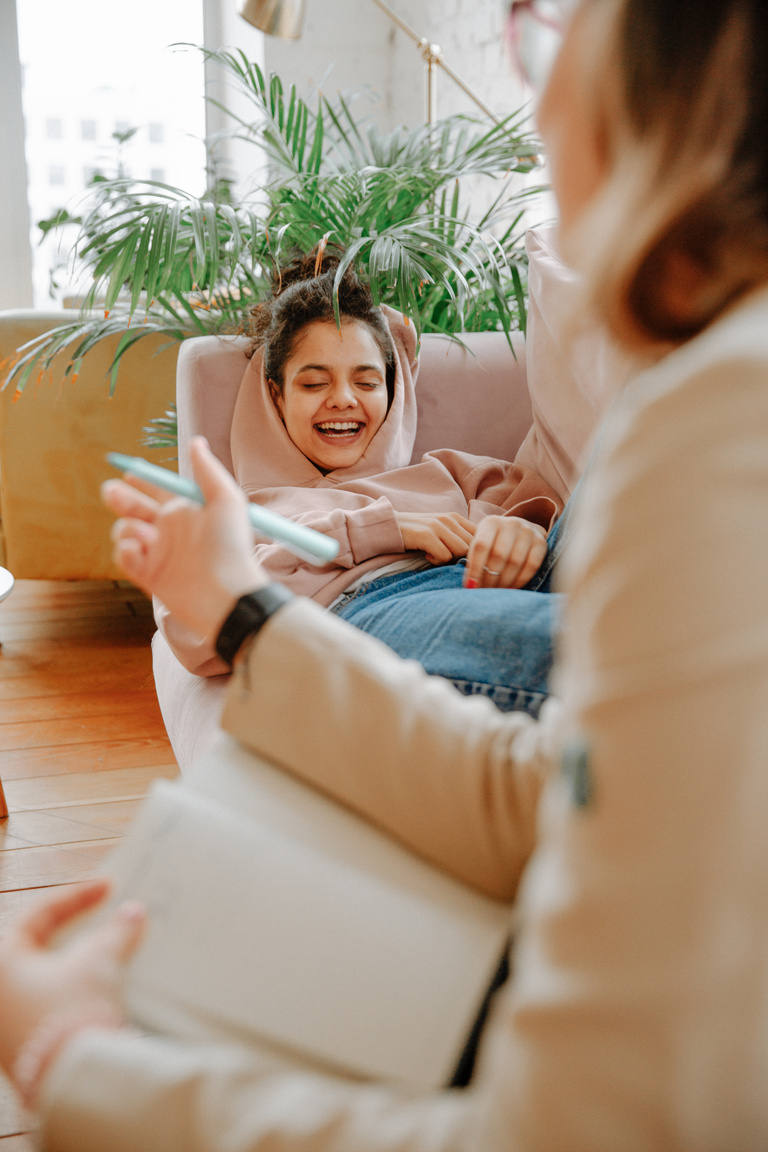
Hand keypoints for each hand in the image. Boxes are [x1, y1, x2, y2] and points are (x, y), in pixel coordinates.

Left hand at [0, 880, 143, 1076]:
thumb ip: (116, 932)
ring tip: (108, 952)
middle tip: (103, 918)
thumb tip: (133, 913)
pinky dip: (71, 990)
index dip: (77, 897)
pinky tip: (98, 988)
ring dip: (75, 962)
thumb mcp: (99, 961)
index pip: (39, 914)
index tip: (107, 887)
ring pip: (42, 978)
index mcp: (1, 961)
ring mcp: (5, 1022)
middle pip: (37, 946)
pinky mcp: (22, 1047)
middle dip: (74, 931)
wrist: (76, 1078)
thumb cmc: (73, 1011)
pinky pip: (47, 1004)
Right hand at [102, 436, 267, 642]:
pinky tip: (139, 551)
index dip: (142, 480)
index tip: (127, 471)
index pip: (159, 491)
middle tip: (110, 491)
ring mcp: (159, 554)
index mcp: (187, 512)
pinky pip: (125, 558)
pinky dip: (126, 552)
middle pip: (136, 510)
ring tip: (143, 536)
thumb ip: (208, 470)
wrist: (227, 594)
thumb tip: (196, 441)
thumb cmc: (231, 546)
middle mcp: (171, 532)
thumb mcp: (226, 500)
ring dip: (127, 529)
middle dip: (121, 499)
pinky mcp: (149, 576)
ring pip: (126, 533)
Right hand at [396, 511, 475, 564]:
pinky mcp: (426, 535)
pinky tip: (427, 556)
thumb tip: (478, 556)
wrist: (388, 527)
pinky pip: (444, 556)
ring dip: (450, 559)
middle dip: (463, 557)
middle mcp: (449, 519)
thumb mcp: (440, 531)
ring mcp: (438, 526)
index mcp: (455, 517)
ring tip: (436, 556)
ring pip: (461, 551)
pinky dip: (437, 561)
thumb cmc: (416, 533)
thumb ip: (458, 538)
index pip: (481, 536)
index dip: (476, 551)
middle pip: (473, 546)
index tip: (462, 559)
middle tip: (447, 560)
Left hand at [463, 515, 547, 588]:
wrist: (521, 533)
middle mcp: (511, 523)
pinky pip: (531, 566)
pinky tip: (511, 588)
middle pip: (499, 555)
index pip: (481, 546)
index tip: (470, 586)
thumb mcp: (483, 544)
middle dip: (490, 578)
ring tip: (496, 592)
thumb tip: (470, 585)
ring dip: (504, 581)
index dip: (475, 568)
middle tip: (484, 592)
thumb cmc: (496, 542)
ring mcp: (528, 532)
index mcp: (491, 522)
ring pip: (515, 562)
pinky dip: (520, 581)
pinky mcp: (542, 543)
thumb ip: (475, 559)